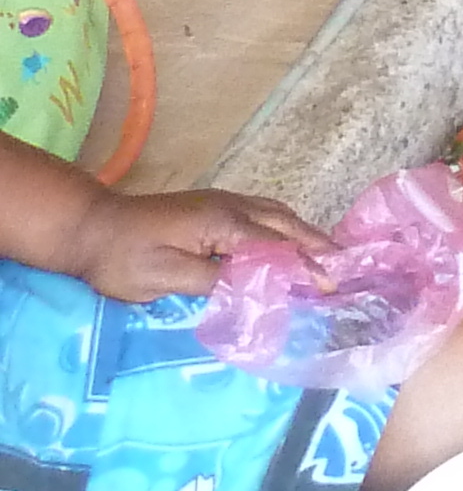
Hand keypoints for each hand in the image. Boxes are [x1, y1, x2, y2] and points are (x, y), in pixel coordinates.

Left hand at [68, 187, 332, 304]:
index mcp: (223, 222)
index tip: (328, 286)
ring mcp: (222, 202)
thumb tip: (256, 287)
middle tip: (343, 266)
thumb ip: (215, 280)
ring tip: (326, 254)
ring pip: (276, 214)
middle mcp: (231, 206)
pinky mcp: (212, 207)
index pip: (275, 246)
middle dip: (316, 244)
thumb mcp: (165, 277)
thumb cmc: (123, 258)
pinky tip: (287, 240)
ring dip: (303, 233)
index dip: (303, 266)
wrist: (90, 227)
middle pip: (285, 223)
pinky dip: (284, 228)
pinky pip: (262, 214)